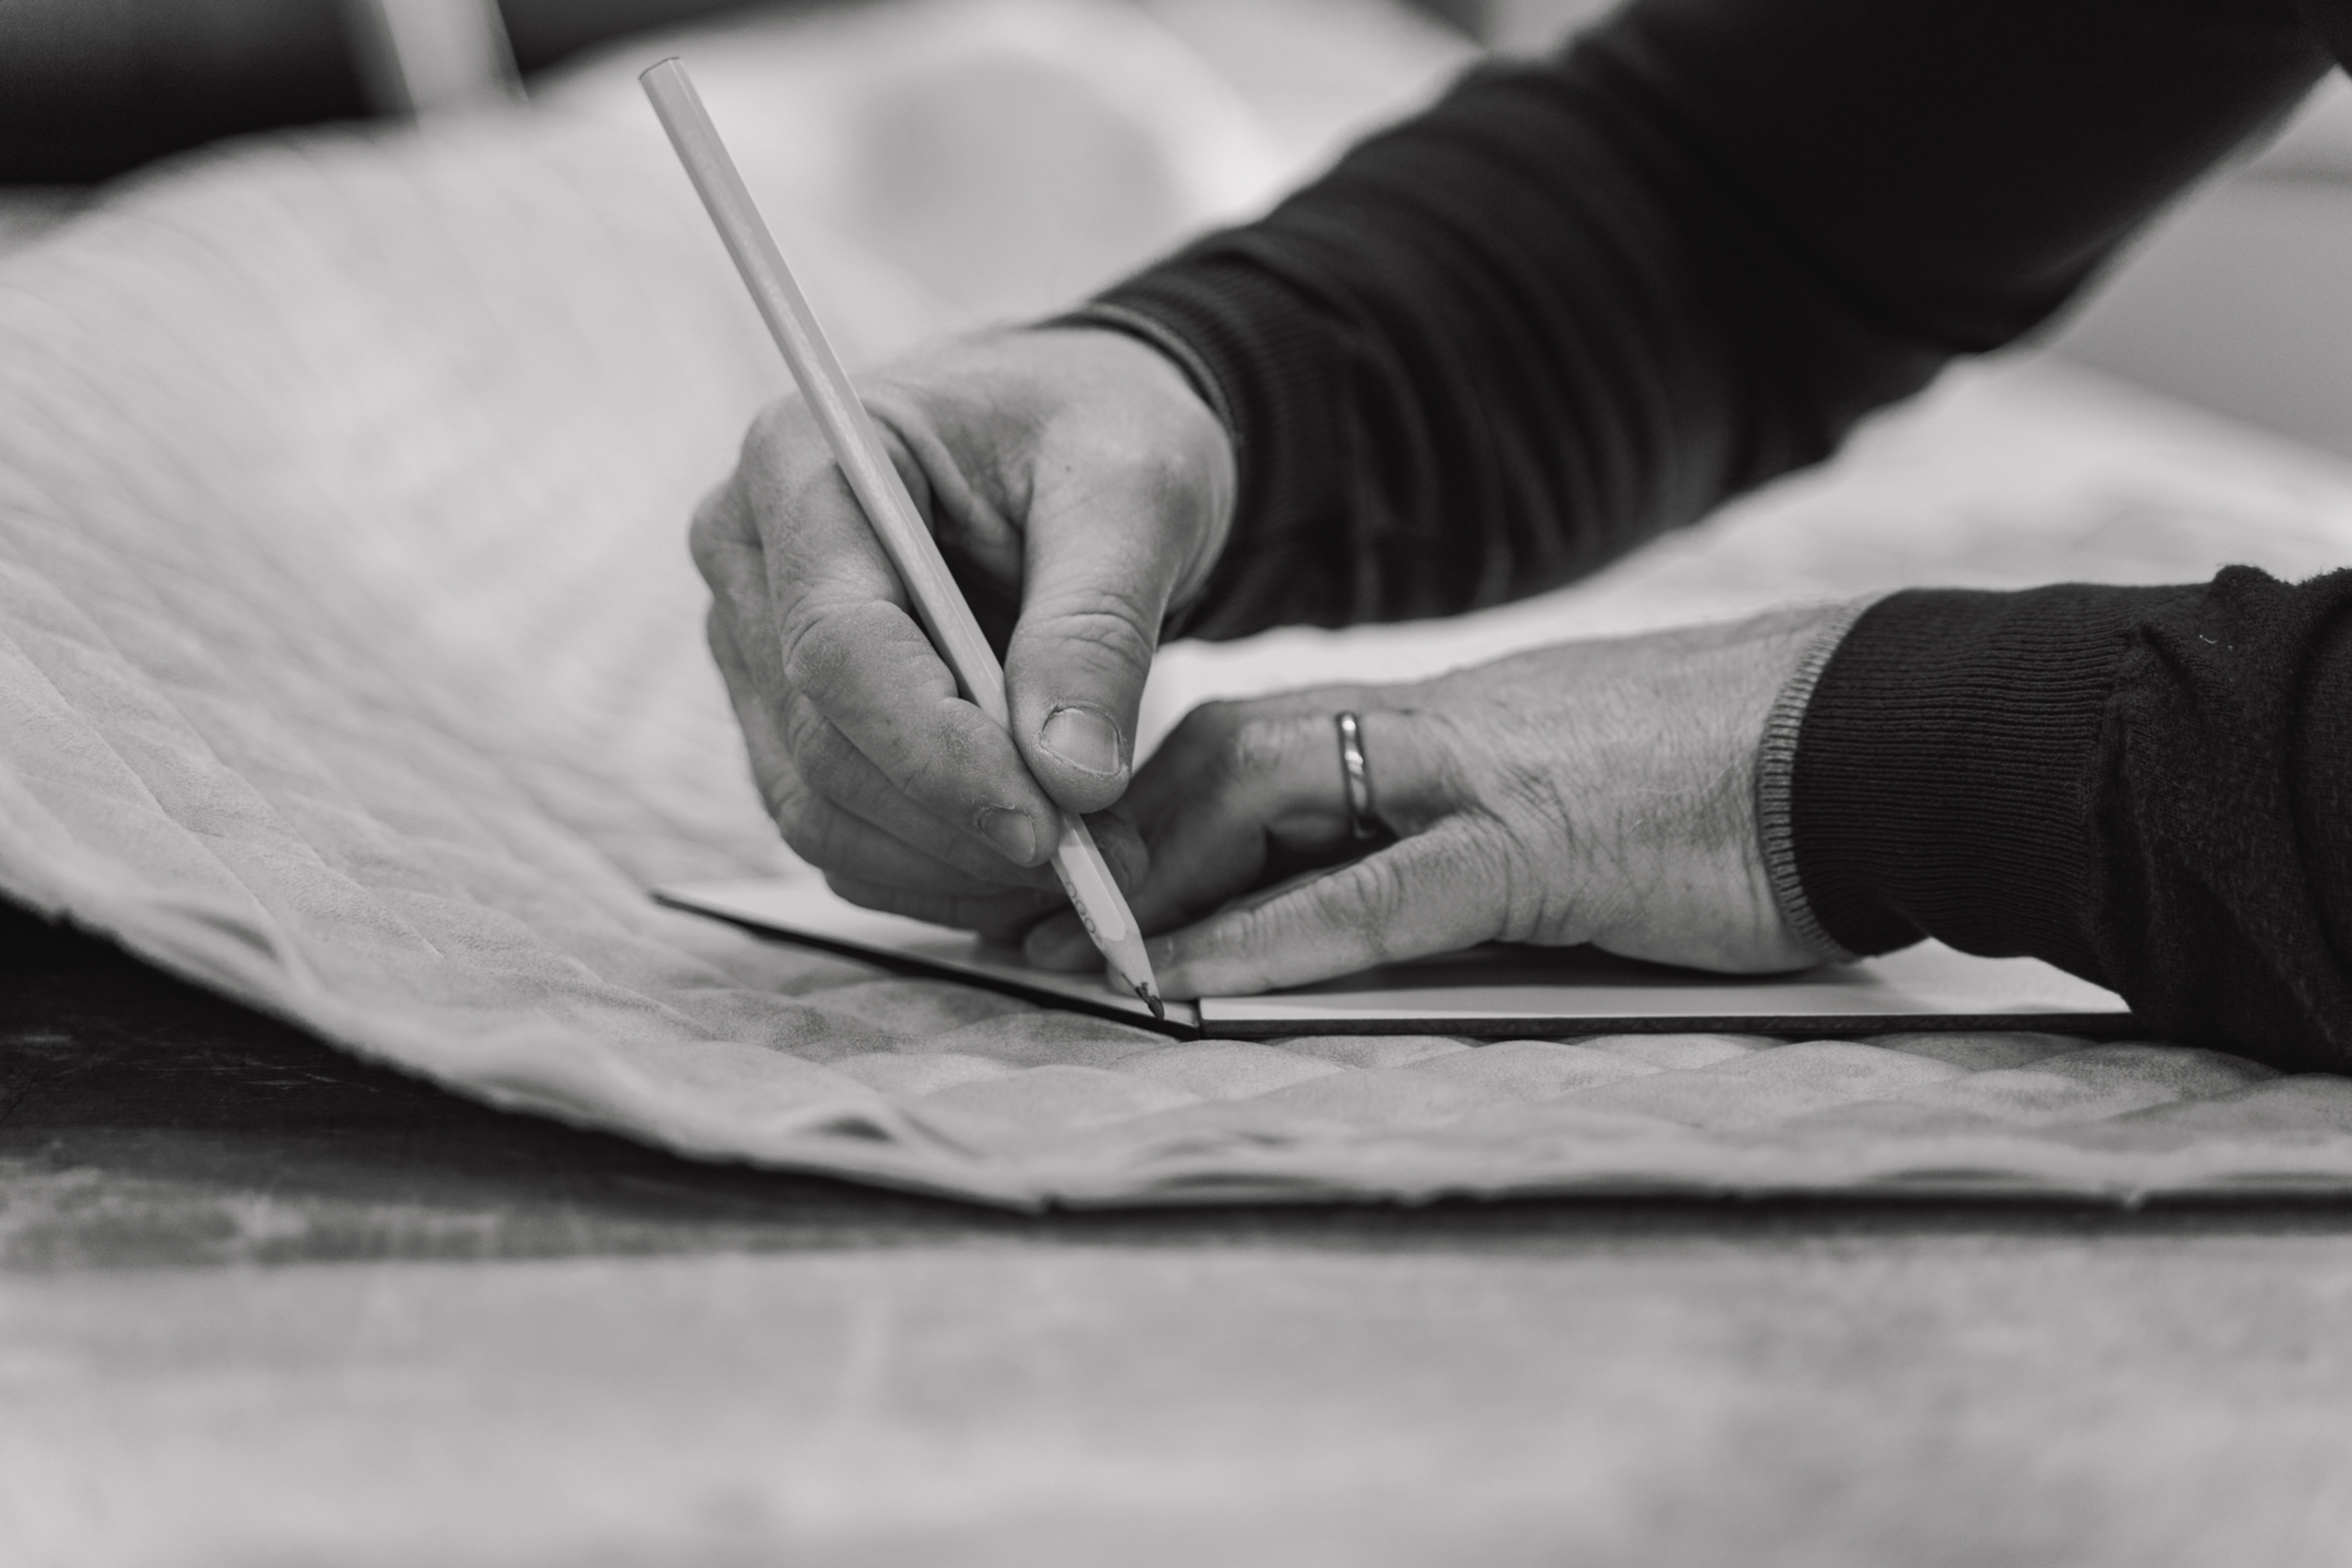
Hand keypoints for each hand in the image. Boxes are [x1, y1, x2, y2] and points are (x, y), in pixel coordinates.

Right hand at [692, 327, 1234, 937]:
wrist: (1080, 442)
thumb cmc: (1101, 432)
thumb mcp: (1135, 492)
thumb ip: (1097, 625)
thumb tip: (1072, 779)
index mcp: (805, 460)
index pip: (838, 645)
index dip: (937, 754)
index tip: (1048, 825)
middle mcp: (748, 556)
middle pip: (823, 744)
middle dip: (963, 823)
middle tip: (1104, 863)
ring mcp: (755, 647)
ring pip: (821, 811)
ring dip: (957, 867)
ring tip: (1095, 863)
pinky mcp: (789, 719)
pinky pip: (844, 835)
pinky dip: (942, 874)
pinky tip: (1040, 865)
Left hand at [1025, 606, 1847, 994]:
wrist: (1874, 739)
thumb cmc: (1734, 793)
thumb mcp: (1573, 819)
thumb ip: (1473, 852)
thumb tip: (1381, 918)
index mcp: (1444, 730)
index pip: (1259, 745)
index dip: (1152, 807)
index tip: (1075, 876)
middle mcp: (1441, 734)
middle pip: (1230, 756)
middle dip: (1119, 839)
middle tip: (1031, 921)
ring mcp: (1484, 777)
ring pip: (1273, 795)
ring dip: (1165, 880)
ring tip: (1081, 954)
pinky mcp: (1542, 843)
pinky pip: (1377, 890)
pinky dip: (1274, 935)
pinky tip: (1195, 983)